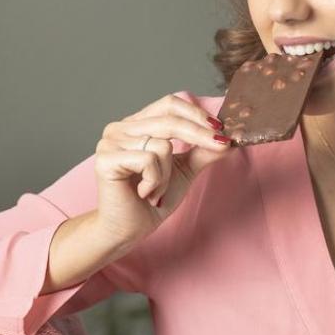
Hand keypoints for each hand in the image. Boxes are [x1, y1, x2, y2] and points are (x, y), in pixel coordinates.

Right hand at [92, 92, 232, 247]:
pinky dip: (155, 182)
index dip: (196, 114)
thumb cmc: (150, 201)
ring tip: (155, 192)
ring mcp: (110, 142)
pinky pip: (149, 160)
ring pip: (162, 146)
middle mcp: (120, 128)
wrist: (128, 230)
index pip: (169, 104)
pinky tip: (144, 194)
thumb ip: (202, 152)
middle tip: (222, 146)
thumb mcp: (183, 171)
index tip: (221, 129)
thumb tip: (229, 138)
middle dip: (200, 135)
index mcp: (136, 125)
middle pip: (169, 119)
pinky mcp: (106, 159)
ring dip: (168, 176)